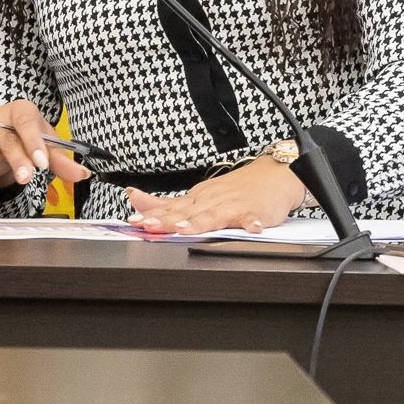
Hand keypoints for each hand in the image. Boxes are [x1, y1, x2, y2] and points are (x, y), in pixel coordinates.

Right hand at [0, 100, 91, 188]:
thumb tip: (83, 174)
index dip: (36, 143)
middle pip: (9, 140)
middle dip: (17, 159)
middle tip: (25, 176)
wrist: (3, 129)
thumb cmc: (25, 135)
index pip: (29, 124)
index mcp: (22, 112)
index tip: (43, 163)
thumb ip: (60, 160)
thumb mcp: (45, 144)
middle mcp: (0, 120)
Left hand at [127, 156, 304, 234]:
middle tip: (146, 226)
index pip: (168, 208)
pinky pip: (252, 217)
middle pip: (184, 212)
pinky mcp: (253, 210)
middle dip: (164, 220)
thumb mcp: (198, 195)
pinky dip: (251, 223)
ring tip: (184, 229)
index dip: (150, 215)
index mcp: (195, 198)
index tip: (131, 221)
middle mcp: (209, 200)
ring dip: (198, 223)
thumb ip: (169, 204)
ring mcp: (231, 205)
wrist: (273, 174)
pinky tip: (251, 228)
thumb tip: (135, 199)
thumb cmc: (236, 189)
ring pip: (212, 215)